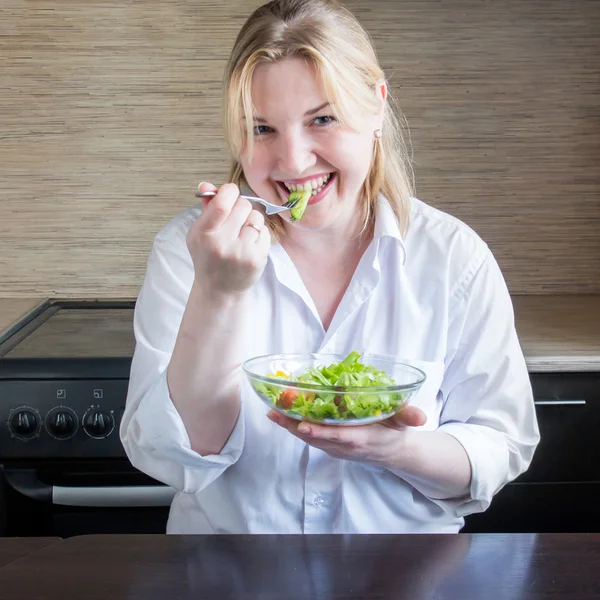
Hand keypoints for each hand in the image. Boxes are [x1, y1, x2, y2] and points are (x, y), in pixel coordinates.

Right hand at [187, 182, 270, 294]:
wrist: (220, 290)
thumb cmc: (209, 257)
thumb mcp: (200, 233)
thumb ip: (206, 208)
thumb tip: (207, 184)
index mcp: (204, 234)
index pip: (222, 203)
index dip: (229, 191)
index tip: (230, 193)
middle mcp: (222, 243)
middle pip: (242, 205)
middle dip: (241, 207)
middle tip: (235, 219)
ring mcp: (241, 252)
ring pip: (256, 217)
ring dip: (251, 220)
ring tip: (242, 233)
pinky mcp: (257, 258)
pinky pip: (265, 231)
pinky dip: (259, 234)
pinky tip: (249, 244)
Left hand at [267, 406, 426, 466]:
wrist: (393, 453)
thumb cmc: (394, 432)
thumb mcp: (403, 423)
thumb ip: (409, 417)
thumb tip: (421, 417)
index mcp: (361, 438)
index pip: (338, 436)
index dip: (320, 432)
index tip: (304, 425)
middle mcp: (344, 446)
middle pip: (316, 437)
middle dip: (294, 426)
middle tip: (276, 412)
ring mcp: (335, 447)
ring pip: (309, 438)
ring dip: (289, 426)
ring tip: (272, 411)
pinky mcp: (330, 445)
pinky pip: (309, 437)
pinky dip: (294, 427)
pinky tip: (281, 415)